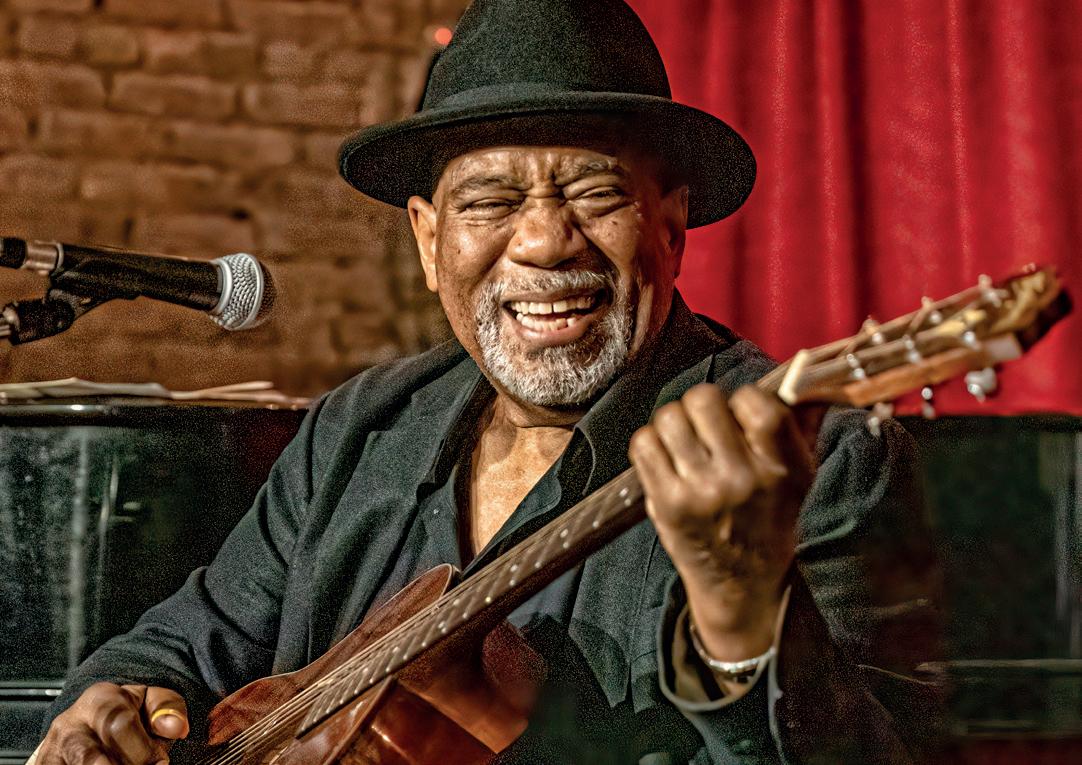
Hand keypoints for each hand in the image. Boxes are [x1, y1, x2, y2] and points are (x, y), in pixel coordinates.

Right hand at [35, 683, 187, 764]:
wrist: (87, 726)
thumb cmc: (126, 715)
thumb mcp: (150, 703)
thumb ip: (167, 709)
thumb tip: (176, 727)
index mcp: (100, 699)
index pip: (120, 725)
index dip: (144, 750)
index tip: (161, 763)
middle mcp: (69, 724)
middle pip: (92, 758)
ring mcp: (52, 750)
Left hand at [629, 384, 816, 661]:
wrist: (744, 582)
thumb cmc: (771, 516)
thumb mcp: (800, 474)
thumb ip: (803, 422)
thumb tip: (807, 377)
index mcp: (780, 468)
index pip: (756, 403)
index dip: (743, 398)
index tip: (741, 412)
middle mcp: (739, 479)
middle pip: (703, 400)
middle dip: (703, 404)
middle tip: (707, 424)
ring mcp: (699, 492)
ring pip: (669, 417)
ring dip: (674, 422)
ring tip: (686, 441)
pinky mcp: (666, 504)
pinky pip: (644, 444)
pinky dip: (651, 444)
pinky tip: (668, 459)